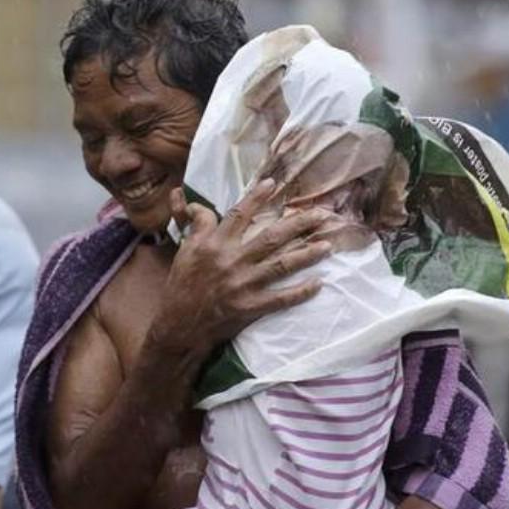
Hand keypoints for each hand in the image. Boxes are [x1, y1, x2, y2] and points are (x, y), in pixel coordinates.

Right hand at [149, 179, 331, 352]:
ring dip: (307, 255)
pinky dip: (301, 292)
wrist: (180, 324)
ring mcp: (243, 285)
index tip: (275, 183)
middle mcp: (232, 260)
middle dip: (298, 224)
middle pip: (271, 237)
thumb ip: (197, 225)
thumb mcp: (185, 250)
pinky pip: (281, 298)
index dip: (256, 198)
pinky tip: (319, 284)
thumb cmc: (182, 285)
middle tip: (321, 214)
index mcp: (215, 244)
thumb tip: (194, 202)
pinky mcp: (250, 307)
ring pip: (282, 265)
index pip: (239, 214)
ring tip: (328, 246)